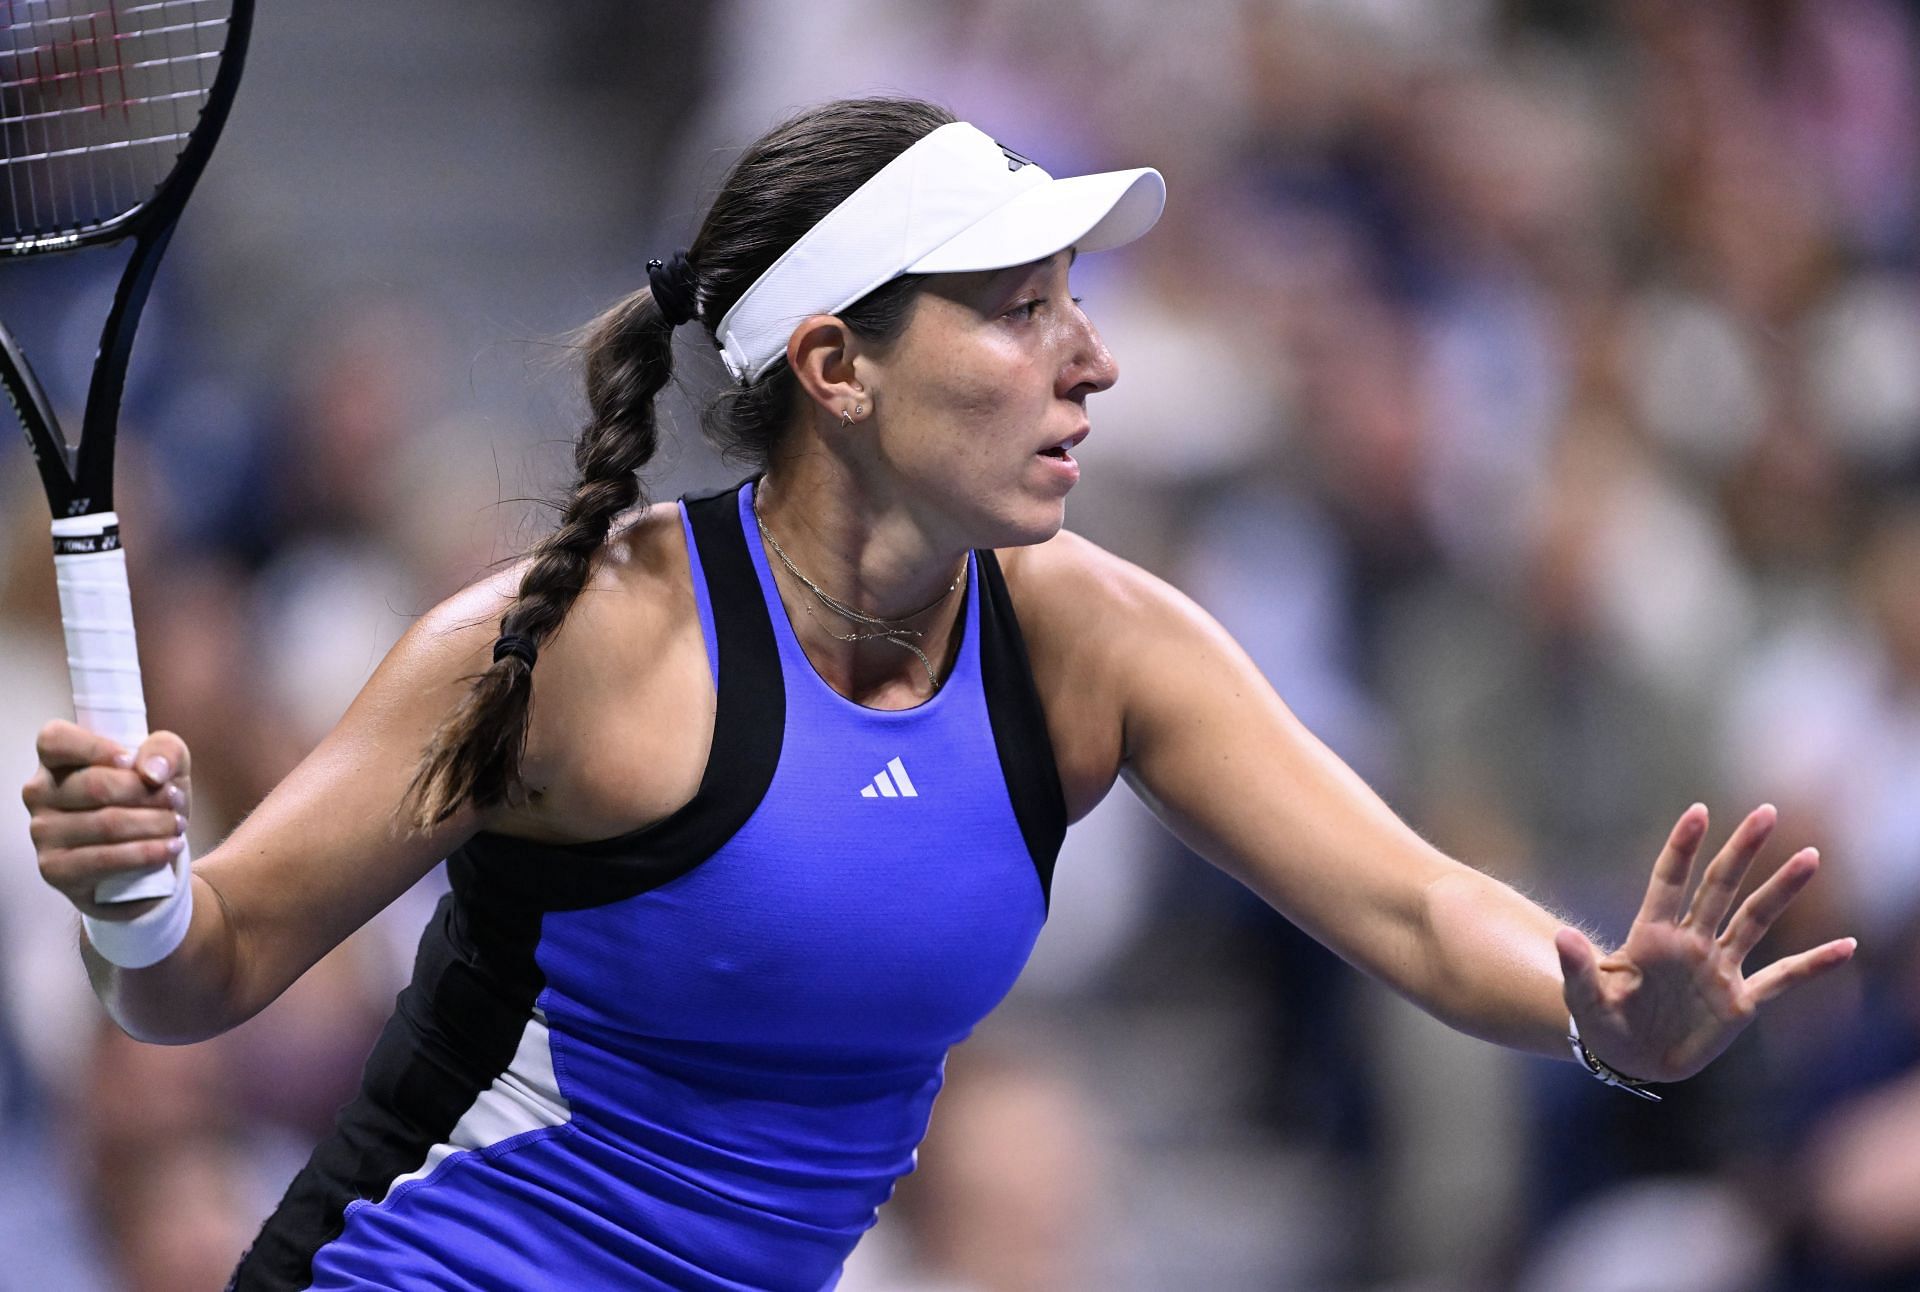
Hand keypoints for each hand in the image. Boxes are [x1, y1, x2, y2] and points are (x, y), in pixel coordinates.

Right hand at [22, 720, 192, 920]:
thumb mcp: (166, 763)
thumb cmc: (147, 798)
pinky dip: (146, 853)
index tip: (132, 762)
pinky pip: (105, 859)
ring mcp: (43, 832)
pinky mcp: (55, 869)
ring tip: (176, 825)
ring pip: (106, 824)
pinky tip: (169, 848)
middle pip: (95, 785)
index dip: (97, 748)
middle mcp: (40, 793)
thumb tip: (152, 771)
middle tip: (175, 800)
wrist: (148, 855)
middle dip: (148, 793)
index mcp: (55, 759)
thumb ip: (164, 749)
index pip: (55, 741)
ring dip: (155, 824)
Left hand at [1553, 802, 1855, 1084]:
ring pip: (1754, 920)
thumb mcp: (1585, 998)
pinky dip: (1813, 965)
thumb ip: (1578, 969)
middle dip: (1742, 851)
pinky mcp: (1739, 1002)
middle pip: (1720, 887)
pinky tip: (1846, 946)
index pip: (1669, 881)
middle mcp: (1690, 943)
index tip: (1699, 811)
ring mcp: (1718, 969)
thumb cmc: (1602, 1022)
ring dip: (1781, 890)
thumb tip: (1561, 936)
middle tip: (1766, 812)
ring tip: (1810, 855)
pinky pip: (1781, 977)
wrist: (1629, 1058)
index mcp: (1651, 937)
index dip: (1683, 847)